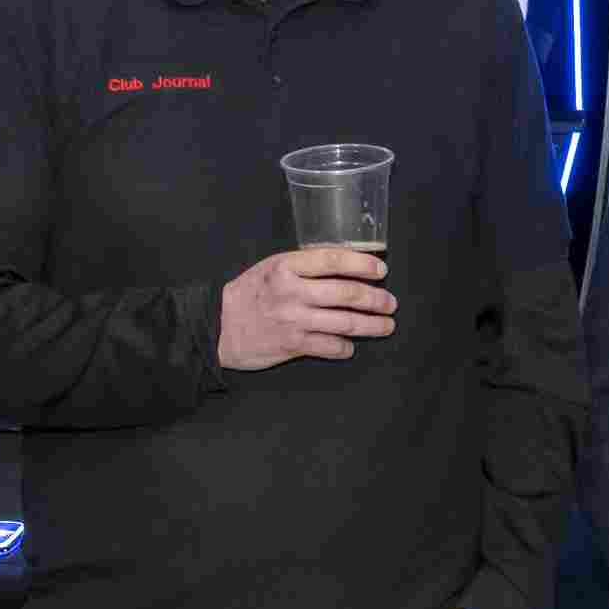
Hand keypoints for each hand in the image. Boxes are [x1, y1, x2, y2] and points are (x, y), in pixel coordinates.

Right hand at [215, 246, 394, 369]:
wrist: (218, 327)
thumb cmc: (248, 294)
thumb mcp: (271, 268)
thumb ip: (303, 266)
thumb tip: (345, 266)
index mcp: (286, 266)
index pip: (334, 260)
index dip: (363, 264)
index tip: (381, 270)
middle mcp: (292, 292)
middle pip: (346, 294)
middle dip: (375, 299)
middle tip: (390, 303)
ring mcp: (293, 320)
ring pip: (345, 323)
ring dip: (371, 325)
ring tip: (386, 325)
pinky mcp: (292, 345)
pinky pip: (330, 347)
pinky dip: (345, 347)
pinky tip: (350, 346)